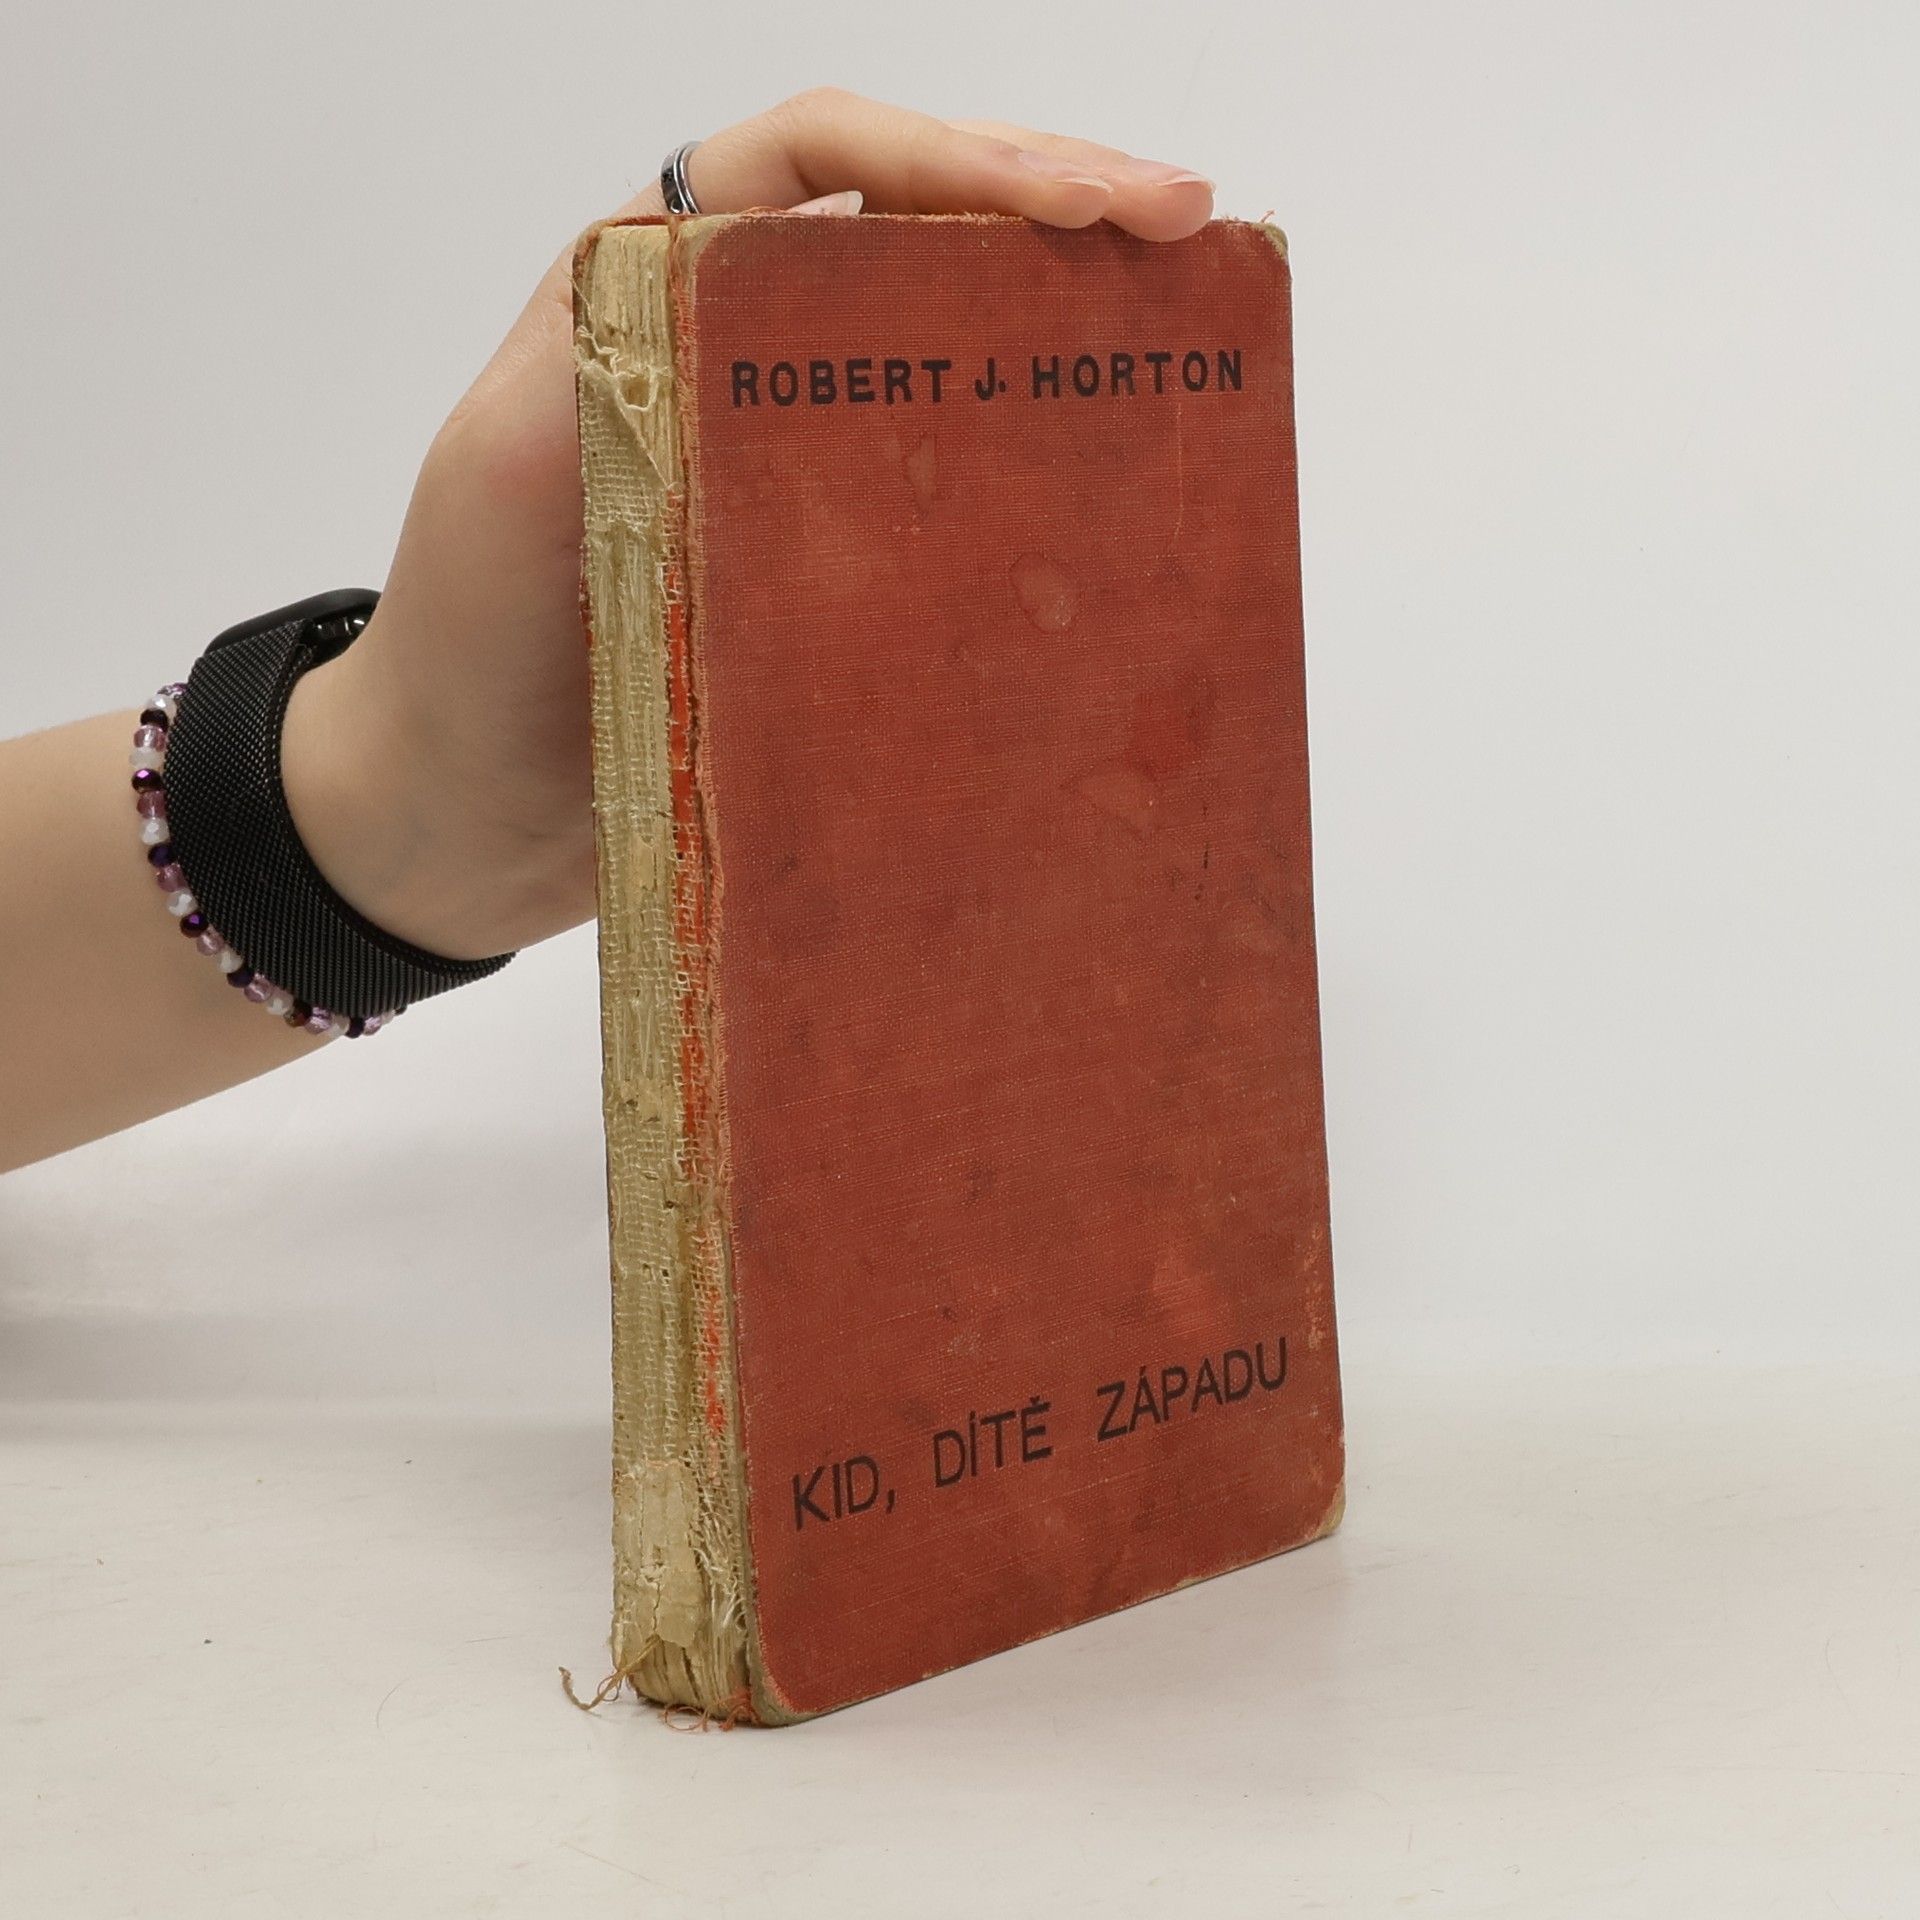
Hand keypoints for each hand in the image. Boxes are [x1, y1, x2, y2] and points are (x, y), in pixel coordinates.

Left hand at [283, 89, 1215, 960]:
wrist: (459, 813)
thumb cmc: (464, 647)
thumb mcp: (510, 477)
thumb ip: (618, 371)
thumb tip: (763, 308)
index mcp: (655, 287)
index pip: (822, 163)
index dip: (960, 159)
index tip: (1086, 205)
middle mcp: (739, 351)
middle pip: (914, 228)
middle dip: (1056, 205)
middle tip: (1190, 231)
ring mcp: (793, 457)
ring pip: (946, 344)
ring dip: (1064, 318)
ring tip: (1186, 323)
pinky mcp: (826, 562)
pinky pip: (943, 487)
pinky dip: (1031, 468)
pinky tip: (1115, 482)